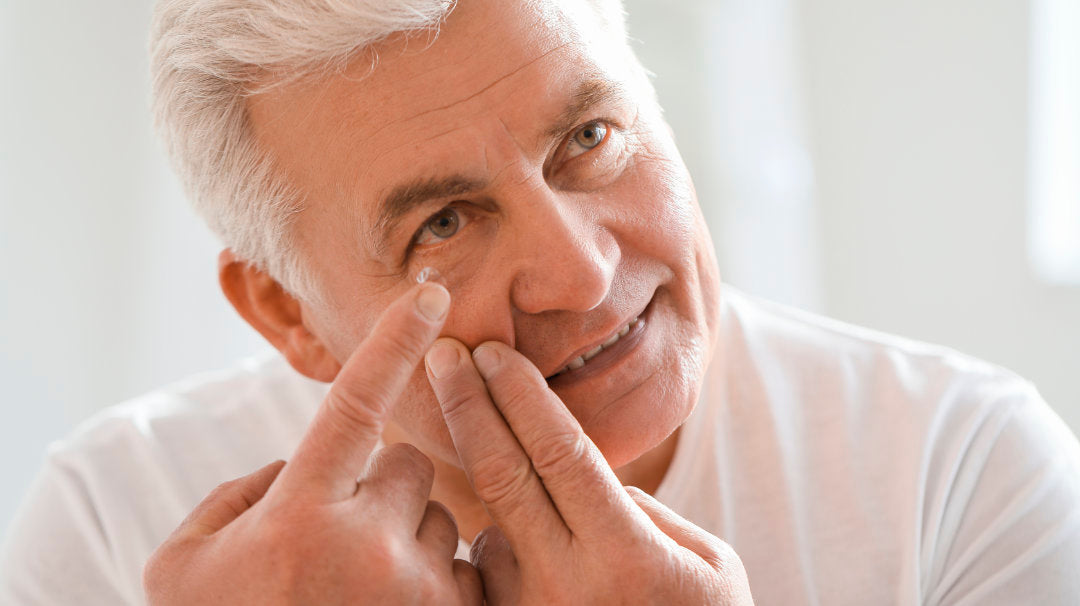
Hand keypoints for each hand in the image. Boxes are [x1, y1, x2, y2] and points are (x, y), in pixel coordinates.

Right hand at [144, 283, 481, 604]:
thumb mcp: (186, 568)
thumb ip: (238, 495)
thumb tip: (294, 464)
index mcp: (298, 517)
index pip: (356, 403)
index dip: (394, 341)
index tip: (433, 295)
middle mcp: (368, 548)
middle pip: (409, 468)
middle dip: (383, 491)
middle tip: (345, 540)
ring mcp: (420, 594)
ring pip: (443, 521)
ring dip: (412, 541)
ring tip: (366, 593)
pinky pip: (470, 572)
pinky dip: (442, 582)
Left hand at [424, 340, 753, 604]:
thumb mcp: (709, 563)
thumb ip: (641, 512)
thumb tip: (583, 474)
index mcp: (627, 555)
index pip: (558, 450)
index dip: (520, 394)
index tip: (491, 352)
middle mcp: (568, 585)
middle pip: (502, 474)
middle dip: (468, 406)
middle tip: (444, 357)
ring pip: (486, 527)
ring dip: (487, 493)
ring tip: (508, 486)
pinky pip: (485, 577)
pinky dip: (495, 550)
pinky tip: (524, 554)